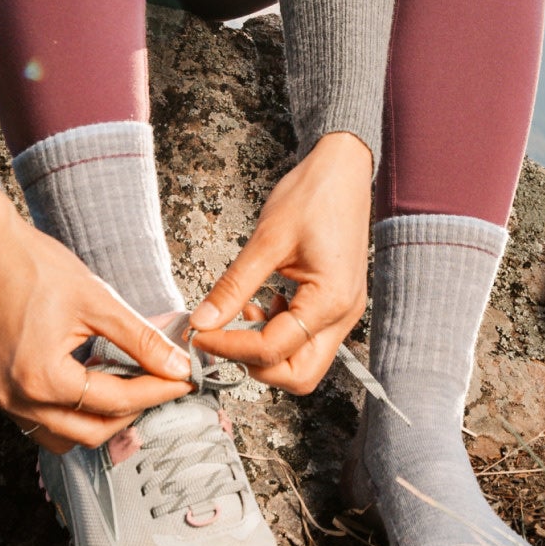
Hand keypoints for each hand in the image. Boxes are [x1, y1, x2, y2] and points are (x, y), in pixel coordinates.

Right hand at [0, 184, 193, 451]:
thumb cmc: (34, 266)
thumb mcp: (97, 300)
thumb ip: (140, 339)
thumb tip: (176, 365)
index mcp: (42, 378)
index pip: (116, 401)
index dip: (157, 390)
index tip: (184, 379)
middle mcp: (18, 399)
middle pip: (92, 432)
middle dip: (133, 411)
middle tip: (161, 383)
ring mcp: (3, 399)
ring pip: (65, 436)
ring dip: (99, 420)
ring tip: (127, 385)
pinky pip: (42, 421)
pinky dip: (72, 412)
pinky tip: (92, 383)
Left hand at [190, 131, 371, 393]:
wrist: (344, 169)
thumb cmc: (314, 195)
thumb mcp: (267, 239)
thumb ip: (234, 286)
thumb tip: (202, 322)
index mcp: (330, 301)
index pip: (273, 349)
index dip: (230, 347)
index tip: (200, 334)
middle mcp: (344, 315)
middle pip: (298, 376)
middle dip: (255, 365)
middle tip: (222, 337)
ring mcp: (343, 313)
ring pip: (302, 362)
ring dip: (267, 352)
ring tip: (244, 312)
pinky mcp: (336, 305)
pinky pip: (306, 339)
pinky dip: (278, 335)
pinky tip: (262, 303)